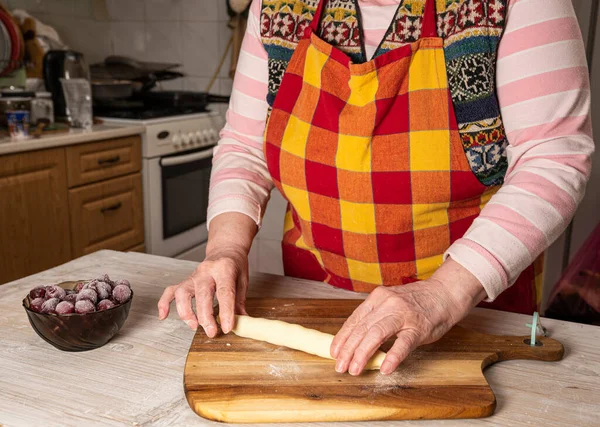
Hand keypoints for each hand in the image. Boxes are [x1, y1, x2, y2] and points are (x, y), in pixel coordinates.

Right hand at [157, 246, 248, 336]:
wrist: (225, 249)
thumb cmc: (234, 265)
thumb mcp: (242, 280)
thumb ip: (239, 302)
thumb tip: (240, 323)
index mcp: (224, 269)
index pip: (224, 292)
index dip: (226, 311)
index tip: (227, 327)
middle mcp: (206, 271)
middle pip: (202, 295)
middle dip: (205, 316)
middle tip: (211, 332)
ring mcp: (193, 275)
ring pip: (182, 293)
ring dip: (186, 312)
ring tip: (194, 326)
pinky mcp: (185, 280)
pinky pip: (170, 290)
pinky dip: (164, 303)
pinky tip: (164, 316)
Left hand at [330, 258, 486, 374]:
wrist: (444, 293)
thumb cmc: (415, 302)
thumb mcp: (390, 302)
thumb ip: (375, 317)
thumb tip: (355, 339)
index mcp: (377, 298)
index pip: (354, 319)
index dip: (342, 337)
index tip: (334, 352)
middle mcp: (387, 304)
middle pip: (362, 328)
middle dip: (348, 350)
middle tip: (340, 366)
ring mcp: (403, 315)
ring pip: (376, 334)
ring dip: (363, 353)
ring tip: (355, 369)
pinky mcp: (418, 327)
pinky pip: (403, 343)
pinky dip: (392, 357)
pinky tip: (384, 368)